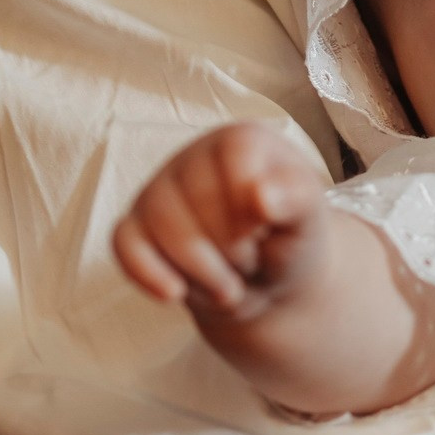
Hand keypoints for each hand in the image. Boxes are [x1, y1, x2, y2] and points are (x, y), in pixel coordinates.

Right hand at [113, 122, 330, 323]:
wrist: (269, 283)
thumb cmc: (291, 239)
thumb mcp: (310, 220)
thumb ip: (297, 199)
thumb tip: (260, 195)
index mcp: (241, 141)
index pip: (236, 159)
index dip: (254, 207)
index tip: (271, 230)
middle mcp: (194, 157)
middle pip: (198, 198)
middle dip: (233, 248)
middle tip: (254, 264)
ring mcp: (159, 191)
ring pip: (160, 222)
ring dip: (201, 269)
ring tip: (230, 288)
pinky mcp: (135, 228)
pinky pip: (123, 243)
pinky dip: (147, 272)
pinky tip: (175, 293)